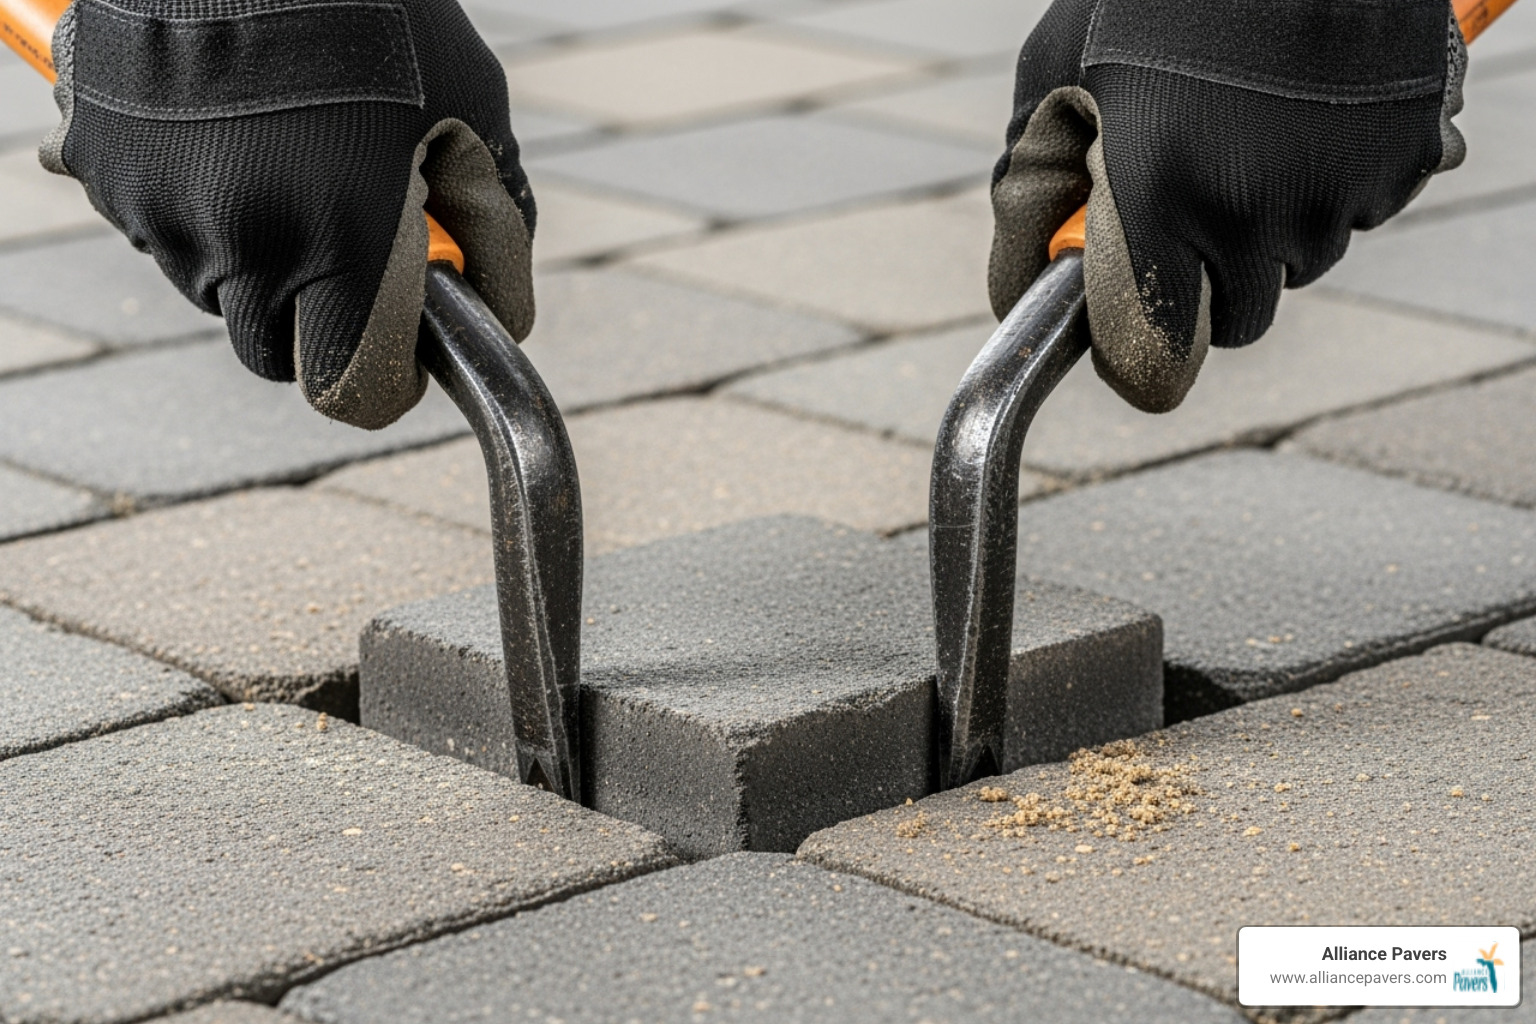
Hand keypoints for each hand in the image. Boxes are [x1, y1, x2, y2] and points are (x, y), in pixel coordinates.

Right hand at [41, 0, 535, 428]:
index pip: (351, 390)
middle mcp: (241, 242)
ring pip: (215, 288)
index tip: (400, 351)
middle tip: (346, 235)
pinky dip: (194, 198)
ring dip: (253, 253)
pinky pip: (158, 224)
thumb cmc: (378, 10)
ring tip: (287, 154)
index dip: (384, 381)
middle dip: (316, 314)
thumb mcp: (471, 112)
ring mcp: (158, 209)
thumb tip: (494, 313)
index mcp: (342, 242)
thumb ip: (494, 229)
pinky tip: (227, 129)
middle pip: (275, 349)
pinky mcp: (100, 169)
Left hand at [989, 0, 1465, 411]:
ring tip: (1248, 131)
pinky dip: (1330, 180)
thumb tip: (1025, 285)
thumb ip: (1031, 189)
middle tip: (1190, 197)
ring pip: (1298, 264)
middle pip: (1238, 316)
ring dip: (1270, 225)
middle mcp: (1252, 210)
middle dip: (1208, 276)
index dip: (1135, 350)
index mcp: (1156, 194)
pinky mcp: (1407, 162)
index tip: (1126, 331)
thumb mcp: (1057, 71)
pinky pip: (1357, 213)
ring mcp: (1338, 191)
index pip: (1154, 356)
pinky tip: (1305, 114)